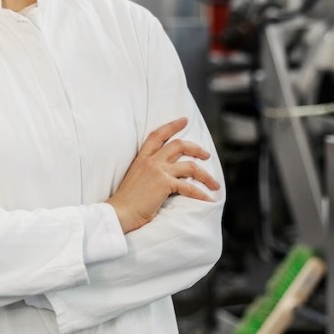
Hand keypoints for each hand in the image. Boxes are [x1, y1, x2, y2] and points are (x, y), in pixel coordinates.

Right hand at [106, 117, 220, 233]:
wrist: (119, 212)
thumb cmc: (125, 201)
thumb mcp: (135, 178)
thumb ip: (148, 172)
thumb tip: (163, 176)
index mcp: (141, 158)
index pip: (157, 135)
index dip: (172, 126)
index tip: (184, 121)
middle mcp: (150, 161)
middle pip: (178, 145)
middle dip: (196, 148)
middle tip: (206, 154)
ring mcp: (158, 172)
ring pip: (190, 166)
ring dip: (205, 175)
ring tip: (214, 182)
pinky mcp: (164, 185)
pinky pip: (189, 187)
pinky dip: (201, 194)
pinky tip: (208, 199)